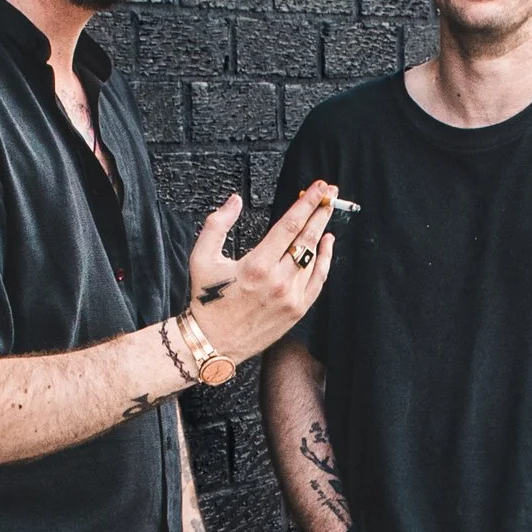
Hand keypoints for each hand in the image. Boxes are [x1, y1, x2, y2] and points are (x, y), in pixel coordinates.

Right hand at [185, 184, 338, 366]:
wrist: (213, 342)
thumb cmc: (206, 300)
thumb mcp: (202, 257)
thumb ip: (218, 224)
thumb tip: (234, 201)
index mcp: (257, 265)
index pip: (290, 226)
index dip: (307, 204)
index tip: (319, 188)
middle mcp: (278, 281)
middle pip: (308, 238)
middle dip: (321, 211)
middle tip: (330, 193)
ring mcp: (291, 297)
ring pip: (314, 258)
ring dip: (321, 232)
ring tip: (325, 213)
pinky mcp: (297, 310)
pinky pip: (318, 280)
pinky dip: (325, 260)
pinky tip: (326, 244)